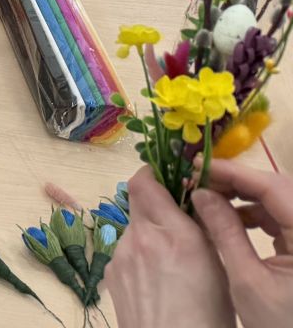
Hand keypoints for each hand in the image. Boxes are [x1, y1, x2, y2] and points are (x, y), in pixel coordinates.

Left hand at [106, 166, 234, 327]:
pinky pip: (125, 252)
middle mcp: (141, 238)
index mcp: (174, 235)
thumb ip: (202, 230)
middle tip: (176, 221)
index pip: (145, 181)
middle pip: (138, 201)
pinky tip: (155, 280)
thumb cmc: (205, 317)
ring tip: (170, 263)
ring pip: (134, 228)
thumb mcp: (218, 268)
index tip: (170, 180)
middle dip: (156, 205)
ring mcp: (121, 255)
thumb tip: (194, 204)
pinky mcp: (110, 273)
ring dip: (149, 234)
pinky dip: (139, 256)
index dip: (156, 175)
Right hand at [194, 158, 292, 327]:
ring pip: (279, 200)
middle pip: (278, 189)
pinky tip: (229, 218)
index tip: (198, 166)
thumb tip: (199, 194)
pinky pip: (281, 217)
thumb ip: (225, 232)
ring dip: (244, 196)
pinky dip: (254, 213)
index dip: (234, 172)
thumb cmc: (279, 324)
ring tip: (208, 199)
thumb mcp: (247, 280)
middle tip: (198, 181)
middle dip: (237, 181)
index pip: (273, 188)